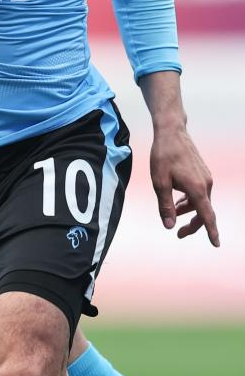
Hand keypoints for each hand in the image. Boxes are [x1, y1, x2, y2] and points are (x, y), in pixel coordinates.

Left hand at [149, 122, 218, 246]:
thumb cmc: (163, 155)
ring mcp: (205, 177)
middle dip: (193, 224)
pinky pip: (198, 192)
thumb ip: (165, 205)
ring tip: (174, 211)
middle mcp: (205, 184)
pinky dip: (190, 199)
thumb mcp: (159, 182)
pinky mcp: (202, 172)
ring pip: (200, 201)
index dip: (211, 231)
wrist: (171, 131)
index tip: (216, 244)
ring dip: (189, 210)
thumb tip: (169, 225)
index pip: (206, 215)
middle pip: (203, 211)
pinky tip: (178, 199)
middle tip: (179, 234)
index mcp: (197, 188)